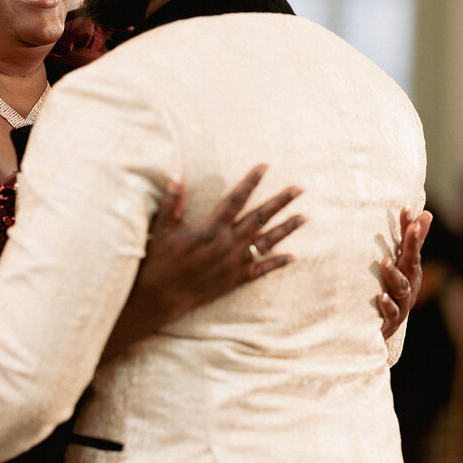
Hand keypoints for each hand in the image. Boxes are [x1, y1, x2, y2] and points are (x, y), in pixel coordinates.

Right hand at [104, 164, 304, 357]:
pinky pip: (260, 270)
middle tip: (299, 189)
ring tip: (303, 217)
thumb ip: (171, 202)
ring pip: (266, 242)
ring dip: (286, 229)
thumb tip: (175, 176)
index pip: (236, 199)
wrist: (160, 296)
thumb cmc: (159, 260)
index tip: (264, 167)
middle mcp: (227, 243)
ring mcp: (233, 263)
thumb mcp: (162, 228)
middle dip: (280, 202)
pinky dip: (277, 263)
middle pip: (260, 217)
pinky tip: (292, 257)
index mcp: (211, 227)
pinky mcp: (234, 280)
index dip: (251, 182)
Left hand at [376, 208, 432, 338]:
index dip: (410, 227)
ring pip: (401, 287)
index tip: (406, 208)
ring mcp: (403, 301)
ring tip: (384, 262)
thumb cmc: (395, 291)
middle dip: (412, 243)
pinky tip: (381, 297)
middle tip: (412, 227)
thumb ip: (412, 241)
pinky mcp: (392, 320)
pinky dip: (387, 305)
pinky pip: (392, 312)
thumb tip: (427, 213)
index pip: (412, 244)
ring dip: (393, 274)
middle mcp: (410, 283)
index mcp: (411, 269)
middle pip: (412, 261)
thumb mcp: (404, 265)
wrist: (386, 329)